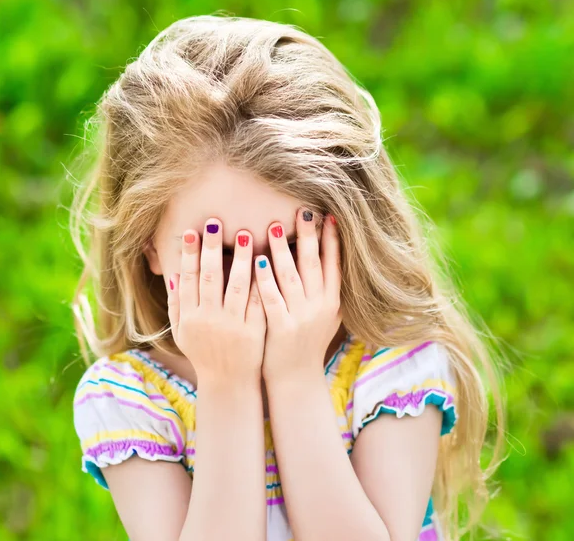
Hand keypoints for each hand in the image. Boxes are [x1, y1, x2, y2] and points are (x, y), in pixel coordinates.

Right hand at [167, 218, 266, 383]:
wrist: (228, 383)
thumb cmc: (203, 353)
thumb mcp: (182, 332)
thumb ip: (176, 304)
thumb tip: (172, 273)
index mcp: (190, 317)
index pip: (189, 279)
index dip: (190, 254)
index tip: (193, 231)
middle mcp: (210, 319)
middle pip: (211, 277)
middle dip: (213, 249)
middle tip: (217, 223)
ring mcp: (233, 325)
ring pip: (238, 286)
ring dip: (242, 259)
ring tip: (246, 234)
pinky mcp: (255, 330)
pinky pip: (259, 301)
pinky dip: (262, 281)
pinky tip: (267, 260)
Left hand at [255, 209, 342, 381]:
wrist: (296, 380)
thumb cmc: (308, 344)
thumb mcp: (327, 317)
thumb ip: (328, 290)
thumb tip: (331, 258)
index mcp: (332, 301)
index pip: (334, 264)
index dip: (331, 240)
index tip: (327, 216)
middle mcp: (320, 306)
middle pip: (314, 264)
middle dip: (308, 236)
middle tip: (302, 211)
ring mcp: (301, 317)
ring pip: (291, 277)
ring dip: (282, 250)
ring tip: (273, 226)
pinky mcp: (281, 328)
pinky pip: (272, 298)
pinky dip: (265, 279)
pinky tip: (257, 261)